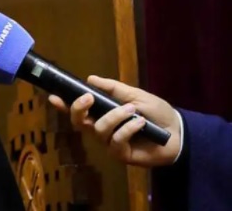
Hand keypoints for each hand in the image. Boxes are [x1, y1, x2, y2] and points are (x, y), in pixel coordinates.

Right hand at [47, 75, 181, 166]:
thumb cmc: (157, 113)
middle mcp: (101, 129)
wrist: (179, 132)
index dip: (63, 105)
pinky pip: (116, 141)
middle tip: (89, 97)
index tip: (53, 96)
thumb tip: (90, 78)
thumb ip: (114, 89)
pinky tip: (140, 123)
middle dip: (79, 109)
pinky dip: (127, 129)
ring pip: (98, 130)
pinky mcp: (121, 154)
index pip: (78, 110)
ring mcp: (110, 143)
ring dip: (115, 117)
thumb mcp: (136, 95)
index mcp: (102, 114)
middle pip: (78, 122)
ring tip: (133, 110)